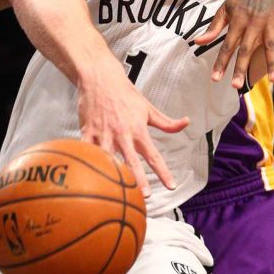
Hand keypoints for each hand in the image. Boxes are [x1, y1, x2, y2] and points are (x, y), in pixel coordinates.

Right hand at [77, 65, 188, 196]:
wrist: (100, 78)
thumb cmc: (126, 94)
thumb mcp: (148, 108)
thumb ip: (166, 122)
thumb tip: (186, 123)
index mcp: (138, 130)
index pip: (154, 155)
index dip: (164, 171)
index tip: (172, 186)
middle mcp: (123, 134)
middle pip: (132, 162)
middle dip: (139, 180)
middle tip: (146, 196)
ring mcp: (104, 134)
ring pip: (109, 159)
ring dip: (113, 175)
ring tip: (116, 192)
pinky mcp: (88, 132)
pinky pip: (87, 151)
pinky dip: (89, 162)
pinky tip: (88, 178)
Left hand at [195, 0, 273, 88]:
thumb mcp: (226, 7)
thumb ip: (214, 27)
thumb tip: (197, 42)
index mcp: (237, 22)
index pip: (226, 46)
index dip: (221, 63)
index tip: (215, 79)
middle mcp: (252, 24)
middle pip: (246, 50)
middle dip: (241, 68)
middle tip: (236, 86)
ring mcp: (270, 22)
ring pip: (270, 47)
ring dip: (273, 64)